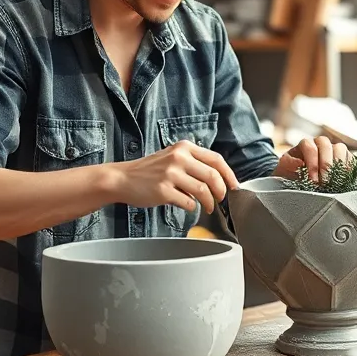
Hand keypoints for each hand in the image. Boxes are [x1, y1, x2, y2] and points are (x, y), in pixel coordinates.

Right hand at [106, 141, 239, 213]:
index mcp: (184, 147)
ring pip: (203, 190)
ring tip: (207, 207)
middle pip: (213, 176)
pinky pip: (188, 202)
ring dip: (209, 203)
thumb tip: (218, 180)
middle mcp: (178, 157)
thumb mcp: (172, 157)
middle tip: (221, 199)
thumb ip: (193, 163)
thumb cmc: (149, 171)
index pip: (216, 159)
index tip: (234, 186)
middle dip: (221, 191)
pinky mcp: (163, 190)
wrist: (122, 178)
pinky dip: (192, 207)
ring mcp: (170, 174)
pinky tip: (187, 206)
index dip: (229, 175)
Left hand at [273, 136, 350, 182]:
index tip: (313, 180)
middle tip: (325, 183)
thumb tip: (298, 162)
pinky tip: (345, 179)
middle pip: (326, 146)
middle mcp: (320, 143)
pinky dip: (349, 167)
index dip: (312, 163)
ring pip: (340, 149)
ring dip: (339, 165)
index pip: (310, 147)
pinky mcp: (344, 157)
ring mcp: (333, 149)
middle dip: (326, 165)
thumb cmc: (290, 175)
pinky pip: (350, 158)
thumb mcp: (283, 170)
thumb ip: (287, 164)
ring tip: (336, 182)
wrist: (299, 181)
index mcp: (305, 144)